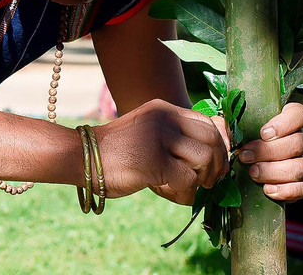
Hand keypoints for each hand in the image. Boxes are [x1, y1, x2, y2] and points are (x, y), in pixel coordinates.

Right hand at [94, 99, 228, 204]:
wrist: (83, 157)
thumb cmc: (118, 151)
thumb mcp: (149, 133)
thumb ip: (176, 135)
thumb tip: (217, 149)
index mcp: (163, 109)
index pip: (207, 122)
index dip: (219, 144)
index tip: (215, 163)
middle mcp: (163, 118)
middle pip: (211, 138)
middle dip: (217, 163)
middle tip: (208, 180)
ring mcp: (158, 138)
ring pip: (203, 158)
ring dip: (202, 178)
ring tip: (188, 186)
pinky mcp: (153, 161)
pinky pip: (187, 179)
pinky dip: (185, 191)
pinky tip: (172, 192)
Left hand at [238, 102, 302, 201]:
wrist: (251, 164)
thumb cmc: (246, 139)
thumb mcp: (241, 127)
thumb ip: (235, 124)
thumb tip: (224, 131)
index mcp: (290, 121)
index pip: (300, 114)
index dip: (285, 123)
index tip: (263, 133)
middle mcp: (302, 140)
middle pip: (298, 143)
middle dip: (268, 151)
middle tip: (245, 156)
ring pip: (300, 166)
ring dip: (273, 171)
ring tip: (253, 173)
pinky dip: (286, 190)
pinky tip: (267, 189)